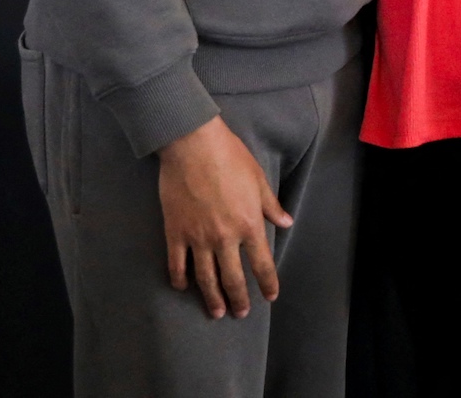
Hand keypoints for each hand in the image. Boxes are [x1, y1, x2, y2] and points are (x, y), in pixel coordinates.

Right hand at [158, 115, 291, 319]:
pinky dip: (180, 278)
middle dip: (238, 299)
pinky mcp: (175, 232)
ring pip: (205, 277)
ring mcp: (198, 237)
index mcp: (249, 224)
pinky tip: (183, 287)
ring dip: (211, 297)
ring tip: (215, 311)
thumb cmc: (231, 158)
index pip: (261, 263)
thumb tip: (285, 222)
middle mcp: (224, 237)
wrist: (194, 146)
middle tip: (239, 314)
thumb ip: (271, 206)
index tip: (270, 297)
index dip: (267, 283)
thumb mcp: (259, 181)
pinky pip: (177, 263)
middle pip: (233, 277)